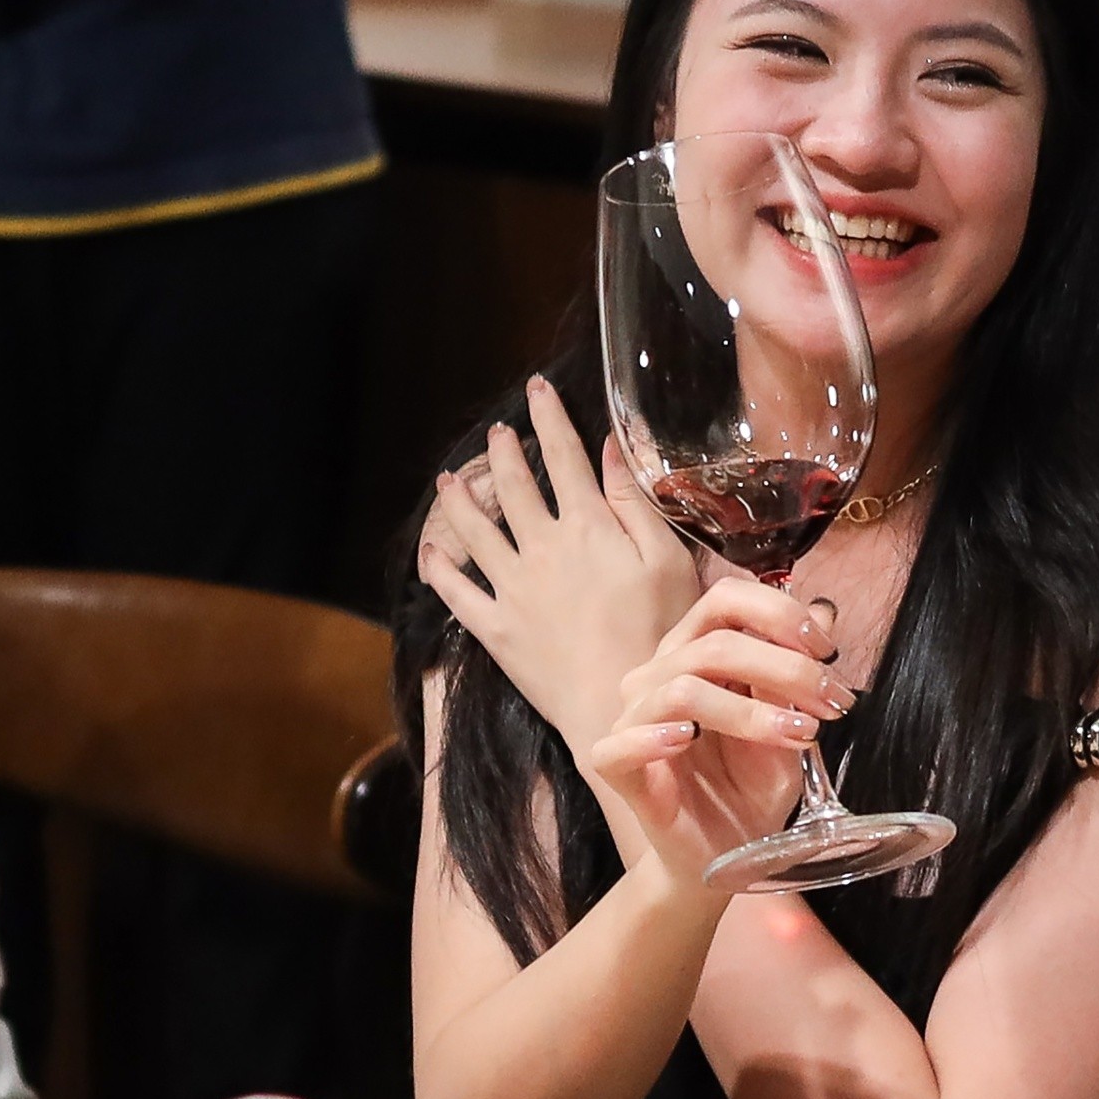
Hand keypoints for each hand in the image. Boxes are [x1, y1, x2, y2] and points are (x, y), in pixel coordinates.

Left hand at [416, 376, 704, 749]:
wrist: (618, 709)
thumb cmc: (658, 636)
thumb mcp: (668, 562)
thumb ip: (635, 504)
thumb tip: (612, 450)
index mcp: (589, 527)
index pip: (564, 457)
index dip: (549, 418)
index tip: (538, 390)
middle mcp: (542, 548)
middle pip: (514, 487)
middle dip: (503, 453)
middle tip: (498, 433)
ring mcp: (512, 588)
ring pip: (474, 531)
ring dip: (459, 499)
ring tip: (449, 478)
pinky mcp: (495, 629)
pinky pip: (455, 594)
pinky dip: (439, 570)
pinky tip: (429, 552)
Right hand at [579, 576, 850, 894]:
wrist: (726, 856)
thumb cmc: (750, 788)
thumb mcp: (792, 726)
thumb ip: (800, 672)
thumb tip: (826, 610)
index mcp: (696, 654)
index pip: (726, 600)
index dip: (780, 613)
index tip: (828, 651)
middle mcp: (659, 677)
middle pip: (715, 642)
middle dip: (786, 667)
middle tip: (833, 703)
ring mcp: (633, 721)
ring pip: (683, 688)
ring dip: (751, 711)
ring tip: (799, 734)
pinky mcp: (616, 768)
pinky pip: (621, 743)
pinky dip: (655, 737)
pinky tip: (691, 741)